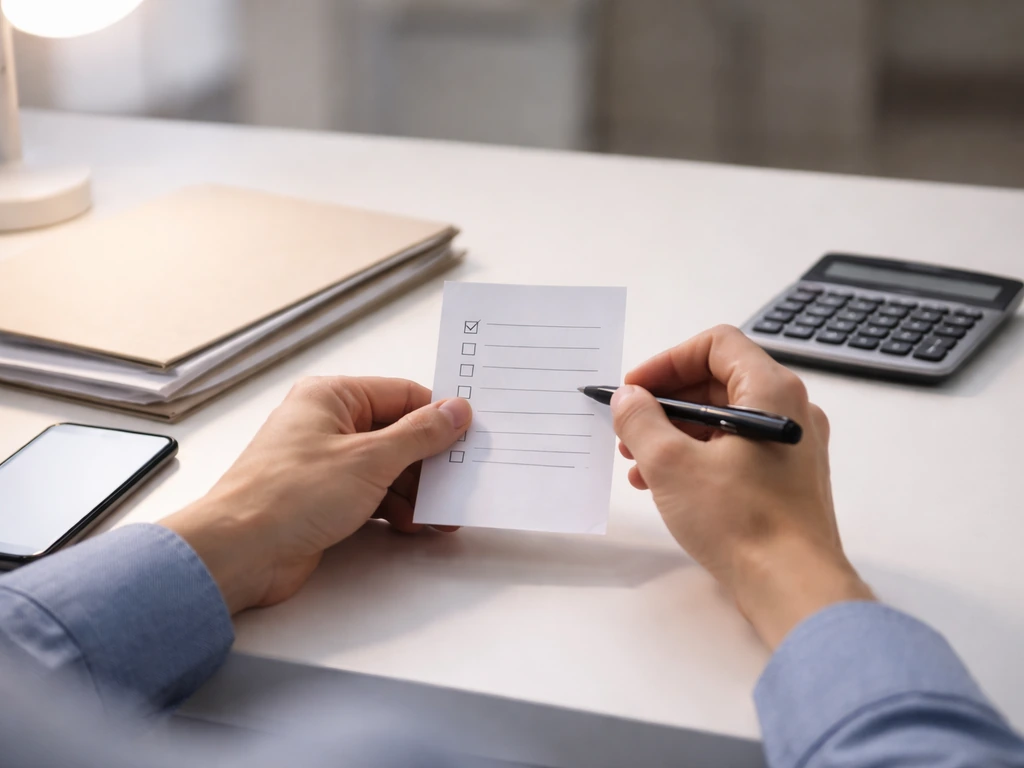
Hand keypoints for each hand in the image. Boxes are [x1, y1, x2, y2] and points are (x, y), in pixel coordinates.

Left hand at [160, 377, 471, 613]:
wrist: (239, 553)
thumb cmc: (287, 496)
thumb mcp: (369, 459)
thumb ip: (419, 435)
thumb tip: (455, 412)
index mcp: (331, 397)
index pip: (402, 395)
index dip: (438, 416)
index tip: (469, 436)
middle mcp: (327, 425)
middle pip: (398, 434)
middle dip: (430, 462)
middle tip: (461, 480)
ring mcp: (325, 463)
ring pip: (388, 469)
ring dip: (416, 491)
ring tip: (443, 512)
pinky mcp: (325, 499)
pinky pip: (373, 495)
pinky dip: (397, 509)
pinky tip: (416, 525)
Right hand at [611, 325, 872, 648]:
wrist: (794, 587)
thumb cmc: (744, 523)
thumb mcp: (671, 464)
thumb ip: (641, 420)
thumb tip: (628, 398)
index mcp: (771, 391)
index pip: (715, 345)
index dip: (667, 361)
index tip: (635, 389)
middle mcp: (790, 412)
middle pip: (717, 382)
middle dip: (665, 402)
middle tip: (629, 425)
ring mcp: (792, 447)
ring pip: (723, 419)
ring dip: (675, 433)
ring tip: (638, 461)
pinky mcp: (786, 479)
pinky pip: (735, 450)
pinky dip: (697, 457)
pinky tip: (663, 485)